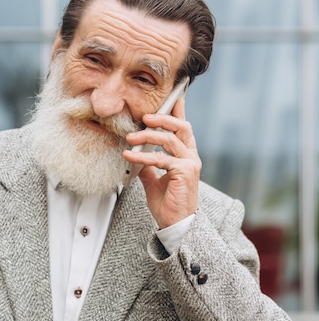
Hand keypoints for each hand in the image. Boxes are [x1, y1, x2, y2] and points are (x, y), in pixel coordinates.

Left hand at [122, 98, 200, 227]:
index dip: (177, 110)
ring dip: (148, 135)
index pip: (181, 128)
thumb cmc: (167, 203)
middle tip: (145, 117)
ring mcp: (190, 164)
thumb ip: (147, 164)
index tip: (173, 96)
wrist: (175, 224)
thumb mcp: (152, 179)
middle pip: (181, 127)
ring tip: (130, 138)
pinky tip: (129, 155)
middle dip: (163, 117)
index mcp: (185, 155)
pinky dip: (143, 156)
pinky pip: (161, 158)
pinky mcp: (185, 172)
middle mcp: (190, 156)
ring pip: (170, 139)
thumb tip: (135, 153)